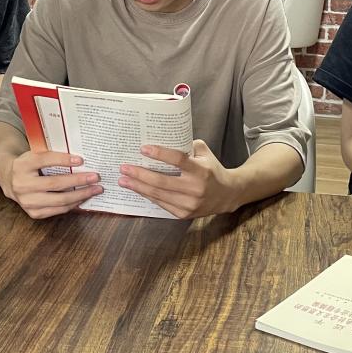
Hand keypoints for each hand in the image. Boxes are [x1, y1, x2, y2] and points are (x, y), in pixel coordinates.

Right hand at [0, 149, 100, 219]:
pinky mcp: (32, 212)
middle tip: (95, 177)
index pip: (44, 160)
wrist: (9, 178)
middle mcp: (22, 184)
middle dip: (78, 180)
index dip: (63, 160)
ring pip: (58, 200)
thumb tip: (80, 159)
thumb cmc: (29, 164)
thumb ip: (51, 155)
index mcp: (23, 165)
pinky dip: (72, 204)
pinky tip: (83, 198)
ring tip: (95, 190)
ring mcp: (27, 201)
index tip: (81, 160)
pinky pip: (57, 210)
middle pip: (55, 183)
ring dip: (80, 195)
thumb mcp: (34, 154)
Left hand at [119, 140, 239, 218]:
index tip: (143, 148)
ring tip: (124, 180)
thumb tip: (161, 138)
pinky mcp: (184, 214)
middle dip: (140, 174)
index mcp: (201, 170)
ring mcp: (190, 203)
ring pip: (159, 195)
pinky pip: (161, 204)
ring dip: (138, 187)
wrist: (227, 195)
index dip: (160, 154)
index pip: (178, 160)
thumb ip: (186, 146)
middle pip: (162, 181)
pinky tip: (137, 189)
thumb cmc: (212, 170)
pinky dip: (148, 196)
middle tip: (124, 167)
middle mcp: (195, 188)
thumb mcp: (204, 153)